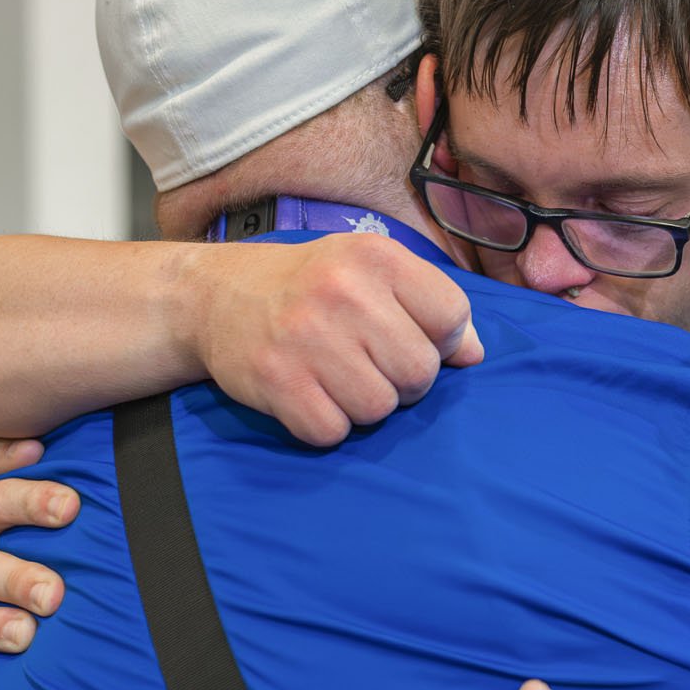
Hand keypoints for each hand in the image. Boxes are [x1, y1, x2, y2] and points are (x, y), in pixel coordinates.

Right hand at [190, 234, 482, 447]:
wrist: (216, 295)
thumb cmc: (312, 286)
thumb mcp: (373, 273)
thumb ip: (430, 305)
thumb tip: (474, 355)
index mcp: (377, 257)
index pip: (452, 316)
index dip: (441, 339)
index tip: (409, 335)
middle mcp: (342, 291)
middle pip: (420, 372)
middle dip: (403, 380)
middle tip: (369, 364)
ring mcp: (305, 337)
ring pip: (379, 408)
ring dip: (364, 405)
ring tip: (337, 377)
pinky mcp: (275, 381)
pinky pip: (332, 431)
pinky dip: (326, 424)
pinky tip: (310, 395)